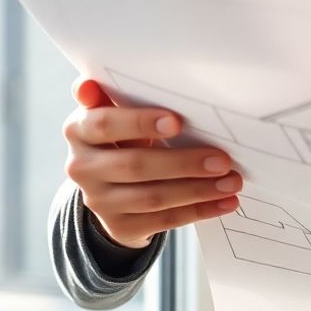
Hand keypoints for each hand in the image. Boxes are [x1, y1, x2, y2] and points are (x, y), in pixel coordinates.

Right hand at [63, 77, 242, 247]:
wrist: (109, 186)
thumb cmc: (121, 136)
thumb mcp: (115, 113)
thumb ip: (113, 96)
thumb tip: (90, 83)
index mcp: (79, 130)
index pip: (105, 125)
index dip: (140, 123)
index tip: (177, 121)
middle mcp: (81, 168)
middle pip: (134, 166)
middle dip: (183, 163)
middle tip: (222, 159)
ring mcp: (99, 202)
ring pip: (153, 197)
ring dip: (198, 190)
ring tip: (231, 180)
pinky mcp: (119, 227)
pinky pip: (164, 221)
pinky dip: (199, 211)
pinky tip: (224, 202)